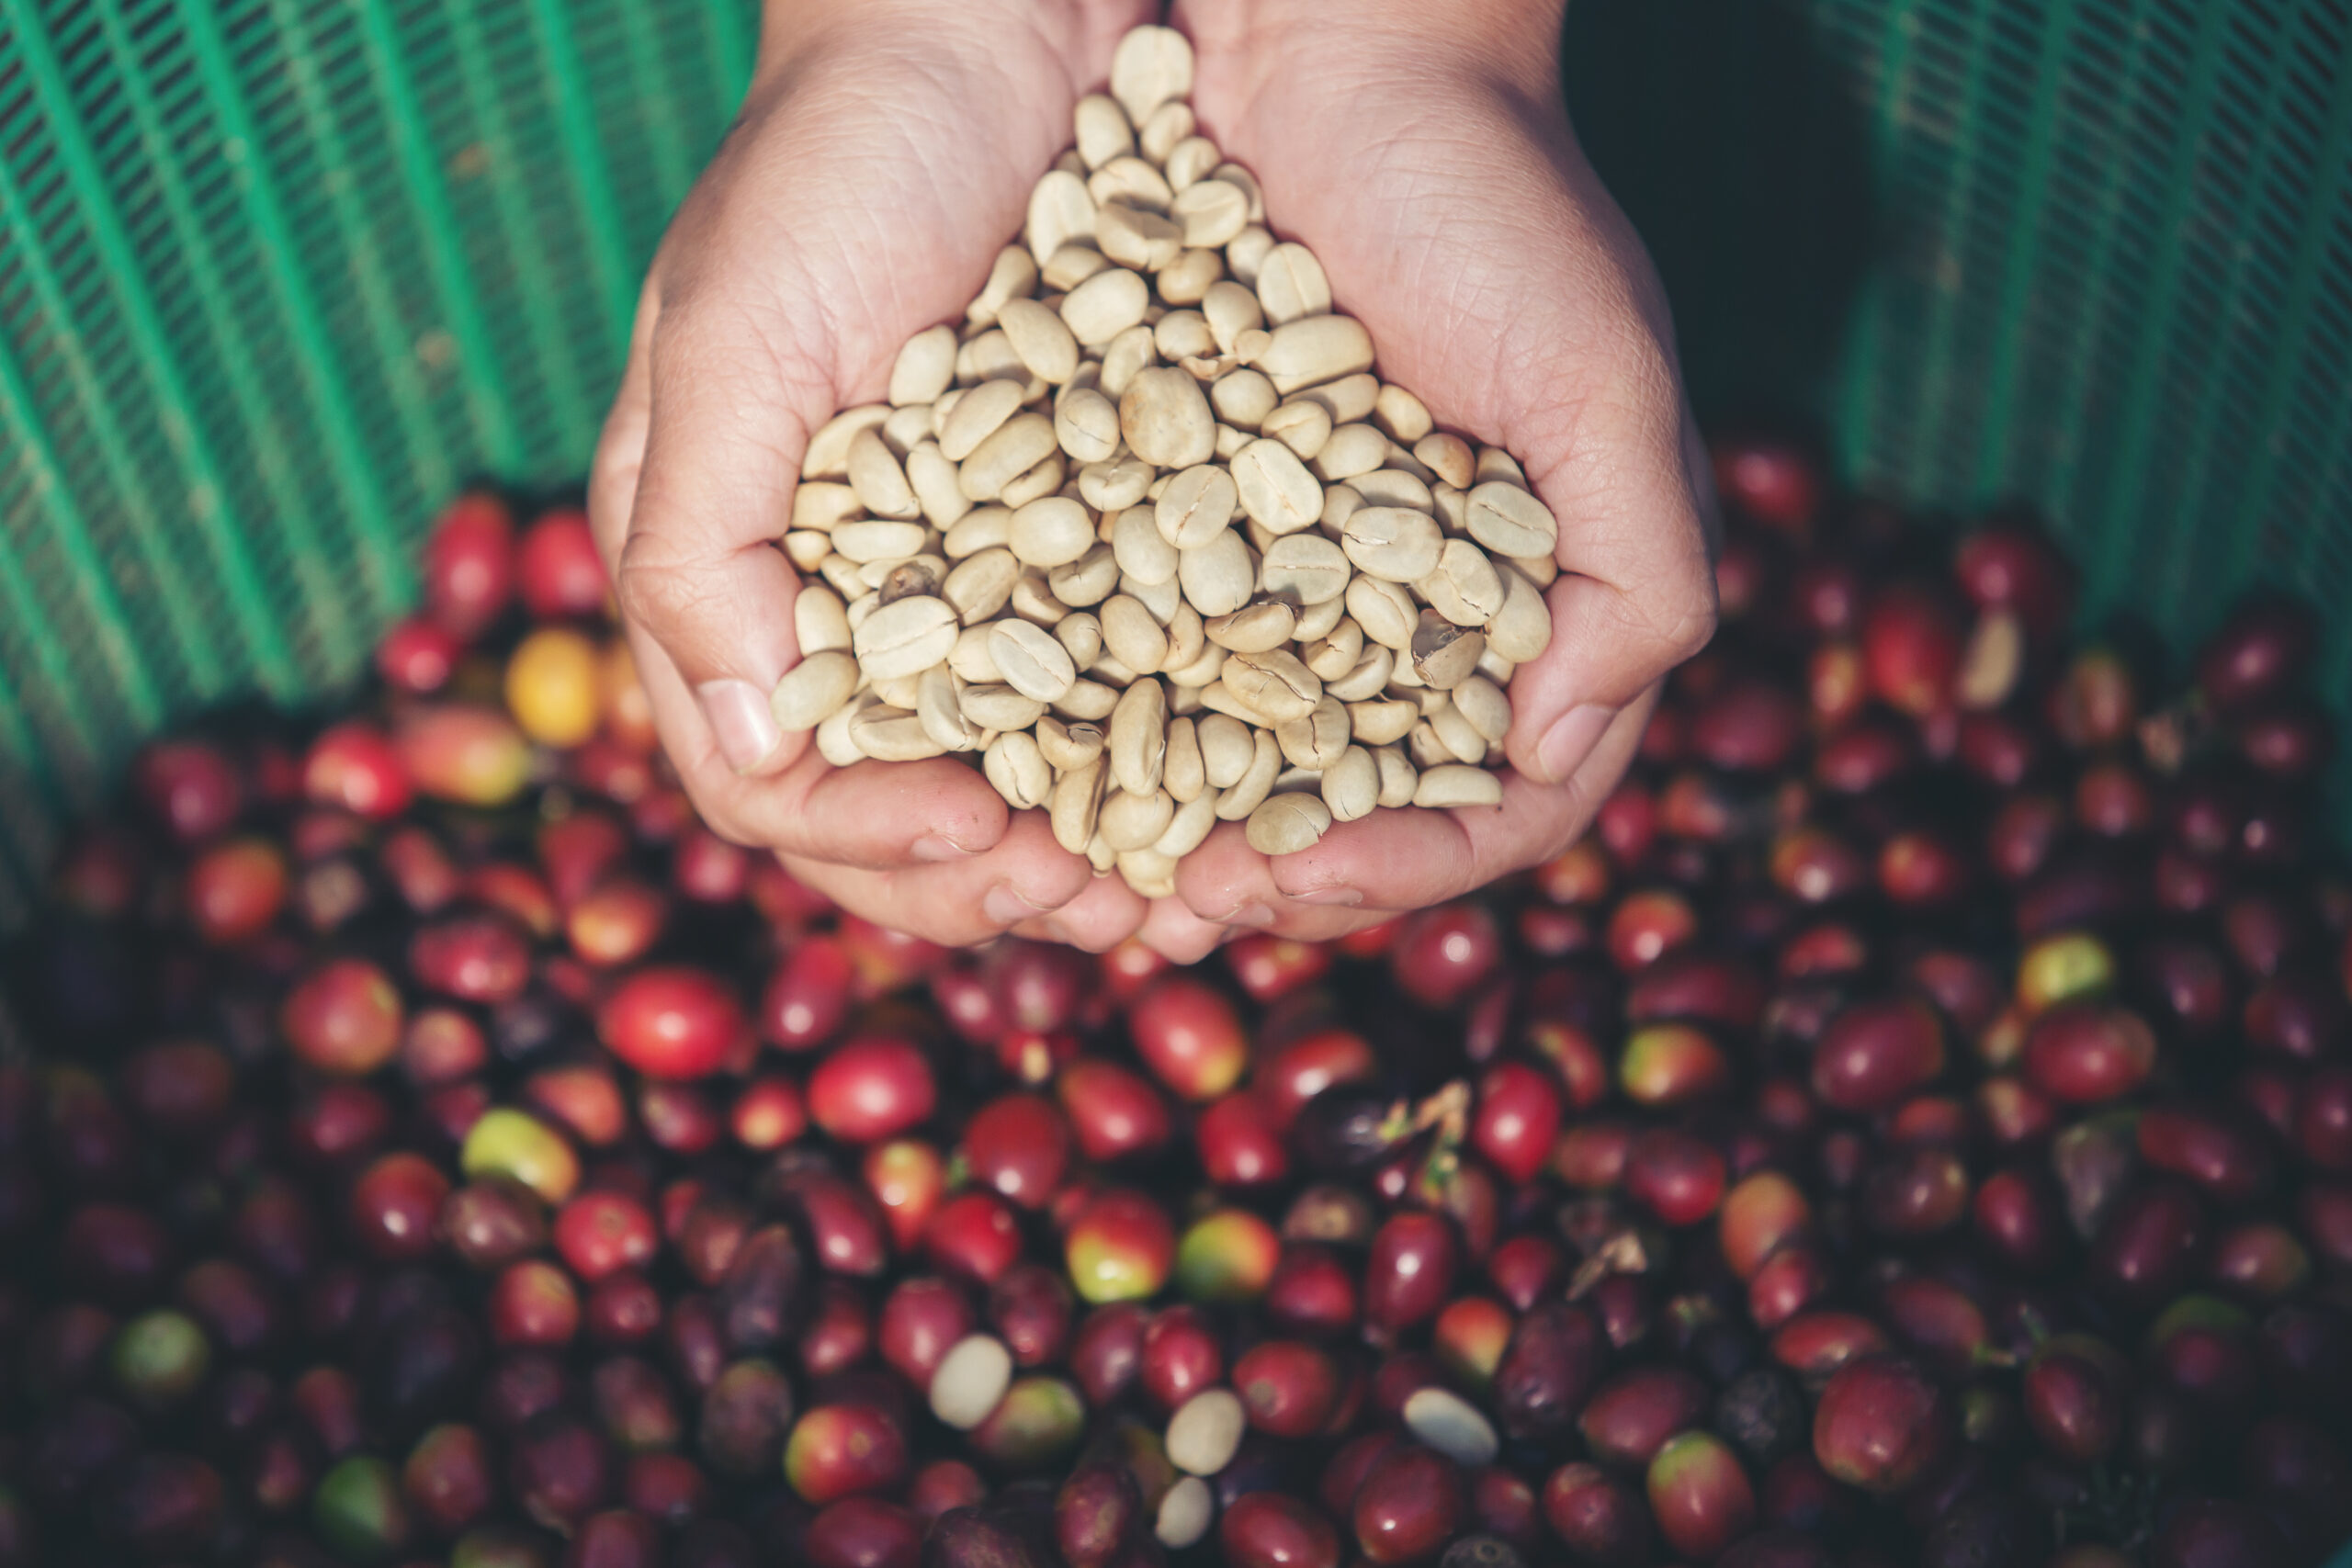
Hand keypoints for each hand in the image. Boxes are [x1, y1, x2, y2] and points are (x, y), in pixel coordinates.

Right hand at [590, 0, 1154, 948]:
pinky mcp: (1075, 534)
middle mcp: (834, 595)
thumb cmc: (841, 164)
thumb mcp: (736, 340)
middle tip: (1111, 906)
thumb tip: (749, 743)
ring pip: (1008, 769)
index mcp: (720, 570)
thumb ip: (702, 546)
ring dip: (1088, 845)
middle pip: (892, 807)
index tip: (987, 847)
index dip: (873, 842)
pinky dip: (1156, 747)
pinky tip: (1231, 778)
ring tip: (1182, 884)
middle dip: (992, 879)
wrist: (994, 21)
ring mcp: (960, 572)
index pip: (773, 780)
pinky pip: (1107, 677)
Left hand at [1132, 0, 1717, 961]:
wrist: (1341, 51)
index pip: (1494, 805)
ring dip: (1166, 820)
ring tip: (1080, 859)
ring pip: (1238, 748)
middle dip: (1268, 873)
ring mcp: (1297, 571)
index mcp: (1537, 612)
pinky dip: (1094, 707)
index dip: (1407, 867)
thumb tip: (1559, 746)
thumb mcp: (1603, 377)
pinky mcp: (1184, 512)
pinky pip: (1139, 642)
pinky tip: (1022, 742)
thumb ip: (1640, 570)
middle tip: (1164, 903)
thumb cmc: (1497, 201)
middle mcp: (1415, 616)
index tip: (1300, 878)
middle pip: (1353, 805)